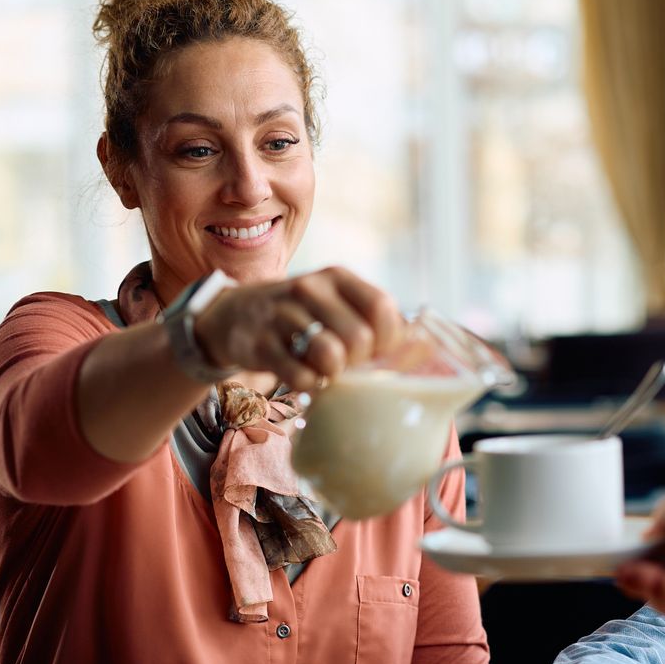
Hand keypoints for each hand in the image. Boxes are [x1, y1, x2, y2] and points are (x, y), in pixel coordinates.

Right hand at [195, 265, 405, 391]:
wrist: (235, 315)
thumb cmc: (302, 316)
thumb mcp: (336, 304)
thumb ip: (376, 322)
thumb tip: (428, 346)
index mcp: (338, 277)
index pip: (382, 308)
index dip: (389, 340)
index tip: (378, 352)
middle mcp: (310, 289)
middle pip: (359, 338)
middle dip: (361, 363)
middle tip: (349, 367)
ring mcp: (282, 315)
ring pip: (330, 356)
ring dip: (335, 375)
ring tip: (327, 372)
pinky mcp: (260, 344)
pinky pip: (300, 375)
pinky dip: (310, 386)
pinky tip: (307, 378)